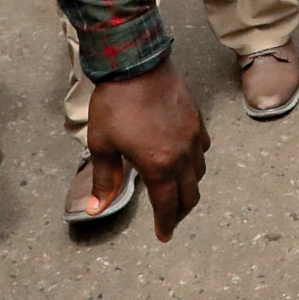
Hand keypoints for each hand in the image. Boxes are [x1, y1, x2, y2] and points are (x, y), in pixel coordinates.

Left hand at [85, 57, 209, 241]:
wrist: (137, 63)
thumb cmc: (115, 104)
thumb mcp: (103, 145)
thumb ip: (105, 179)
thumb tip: (96, 208)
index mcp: (158, 165)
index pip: (166, 205)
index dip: (165, 224)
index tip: (163, 236)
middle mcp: (182, 154)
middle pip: (190, 193)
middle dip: (180, 212)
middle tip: (170, 220)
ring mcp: (193, 135)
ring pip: (199, 172)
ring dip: (189, 187)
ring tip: (176, 192)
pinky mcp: (196, 118)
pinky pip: (202, 149)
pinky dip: (195, 162)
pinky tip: (183, 159)